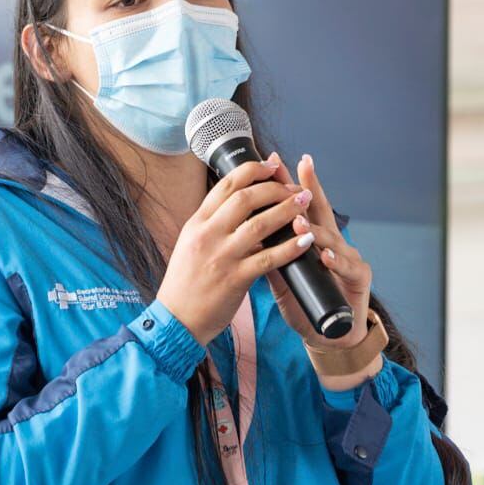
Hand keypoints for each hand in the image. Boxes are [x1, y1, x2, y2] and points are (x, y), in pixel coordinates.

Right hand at [156, 154, 314, 344]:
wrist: (177, 319)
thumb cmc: (186, 283)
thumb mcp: (191, 244)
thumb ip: (212, 225)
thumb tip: (239, 205)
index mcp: (197, 223)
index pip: (226, 185)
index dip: (253, 170)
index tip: (272, 165)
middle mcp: (208, 235)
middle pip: (246, 198)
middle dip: (276, 188)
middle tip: (296, 188)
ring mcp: (222, 256)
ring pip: (260, 224)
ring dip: (288, 210)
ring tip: (305, 203)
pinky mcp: (235, 279)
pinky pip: (269, 258)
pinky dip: (290, 247)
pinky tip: (306, 240)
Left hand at [262, 154, 373, 360]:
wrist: (329, 334)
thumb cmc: (304, 301)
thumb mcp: (280, 275)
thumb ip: (266, 252)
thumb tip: (240, 230)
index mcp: (311, 238)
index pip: (296, 205)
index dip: (285, 184)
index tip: (273, 161)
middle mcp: (332, 241)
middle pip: (319, 209)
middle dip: (308, 188)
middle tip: (298, 169)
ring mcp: (348, 257)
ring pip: (332, 237)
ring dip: (314, 229)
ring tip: (299, 222)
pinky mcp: (359, 278)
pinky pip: (347, 266)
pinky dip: (335, 260)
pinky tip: (325, 256)